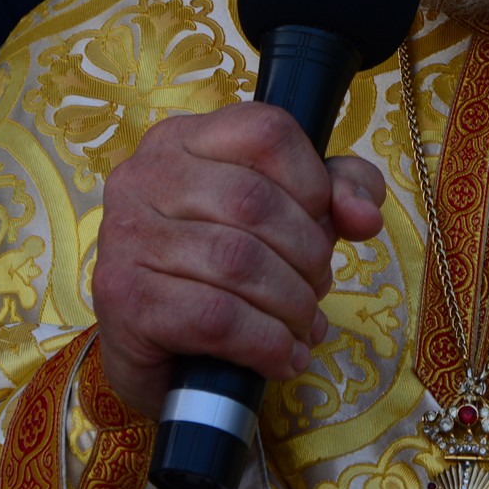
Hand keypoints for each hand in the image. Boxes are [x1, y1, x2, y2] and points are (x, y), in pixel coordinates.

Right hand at [91, 103, 386, 418]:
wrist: (155, 354)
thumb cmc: (220, 272)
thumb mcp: (285, 215)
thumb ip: (337, 192)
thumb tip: (364, 214)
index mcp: (183, 139)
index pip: (266, 130)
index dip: (313, 182)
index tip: (324, 226)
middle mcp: (145, 175)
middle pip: (255, 201)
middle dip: (307, 255)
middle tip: (316, 290)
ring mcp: (126, 235)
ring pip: (238, 261)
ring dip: (292, 305)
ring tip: (303, 327)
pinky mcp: (124, 298)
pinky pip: (216, 317)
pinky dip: (266, 343)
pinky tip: (283, 358)